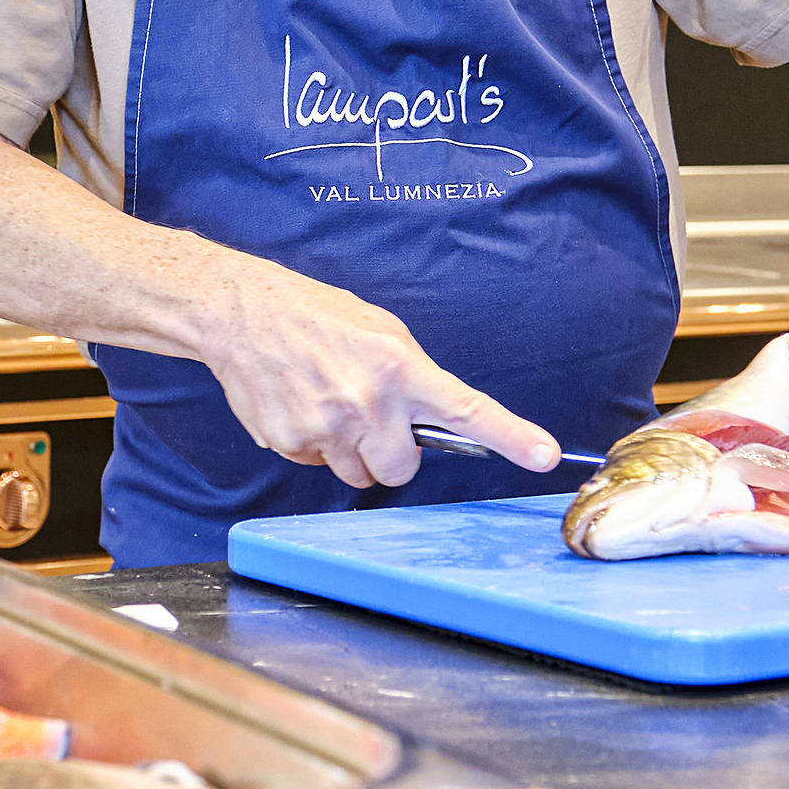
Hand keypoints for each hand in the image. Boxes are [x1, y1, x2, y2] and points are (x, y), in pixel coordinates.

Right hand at [194, 261, 559, 489]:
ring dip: (352, 452)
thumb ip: (412, 376)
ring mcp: (326, 427)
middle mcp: (366, 401)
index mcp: (398, 366)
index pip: (466, 409)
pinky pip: (319, 465)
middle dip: (392, 453)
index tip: (545, 455)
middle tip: (372, 418)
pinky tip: (300, 405)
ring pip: (359, 475)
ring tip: (328, 404)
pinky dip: (315, 445)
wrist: (242, 313)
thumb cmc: (316, 316)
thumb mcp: (380, 331)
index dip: (510, 436)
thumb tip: (436, 420)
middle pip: (401, 469)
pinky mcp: (290, 443)